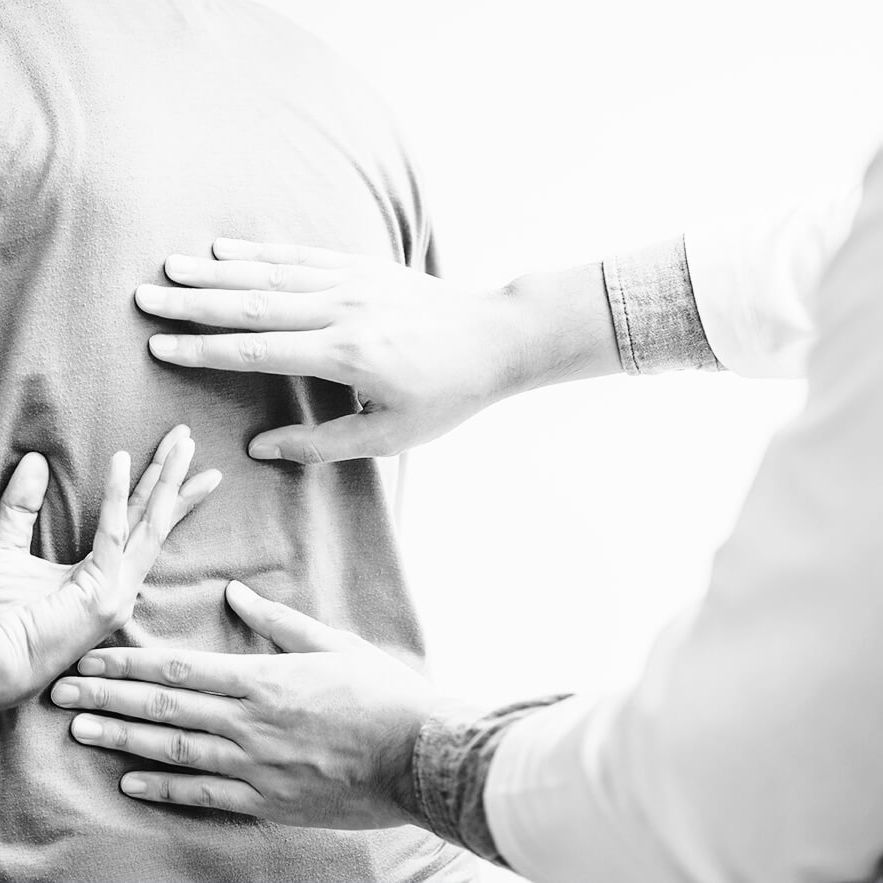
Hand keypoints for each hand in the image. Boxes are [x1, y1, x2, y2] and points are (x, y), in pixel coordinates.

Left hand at [0, 425, 219, 709]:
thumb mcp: (6, 545)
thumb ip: (21, 506)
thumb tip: (36, 460)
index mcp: (103, 573)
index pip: (137, 520)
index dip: (157, 486)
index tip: (175, 454)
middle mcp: (119, 581)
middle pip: (154, 517)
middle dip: (174, 475)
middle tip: (189, 438)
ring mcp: (118, 591)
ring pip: (151, 522)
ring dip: (167, 480)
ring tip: (183, 445)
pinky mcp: (104, 595)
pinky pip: (112, 534)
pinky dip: (115, 496)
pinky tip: (122, 461)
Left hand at [53, 580, 440, 828]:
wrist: (416, 753)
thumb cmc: (380, 691)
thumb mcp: (334, 643)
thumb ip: (279, 621)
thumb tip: (236, 592)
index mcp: (265, 679)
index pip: (182, 670)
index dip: (132, 665)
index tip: (94, 658)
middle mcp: (249, 723)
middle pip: (165, 709)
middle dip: (110, 697)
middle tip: (63, 692)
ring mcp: (254, 766)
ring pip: (174, 752)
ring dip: (123, 740)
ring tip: (80, 729)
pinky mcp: (267, 800)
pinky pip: (205, 795)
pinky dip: (165, 789)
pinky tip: (131, 783)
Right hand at [134, 239, 619, 462]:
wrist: (494, 338)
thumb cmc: (445, 395)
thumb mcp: (391, 436)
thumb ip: (323, 444)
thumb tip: (262, 447)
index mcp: (345, 356)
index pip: (258, 351)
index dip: (206, 351)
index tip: (161, 348)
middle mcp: (341, 311)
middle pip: (253, 304)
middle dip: (194, 304)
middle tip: (144, 299)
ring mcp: (352, 282)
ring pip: (271, 274)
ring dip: (217, 272)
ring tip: (170, 269)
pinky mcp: (363, 266)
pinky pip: (301, 256)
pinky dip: (260, 253)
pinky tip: (227, 249)